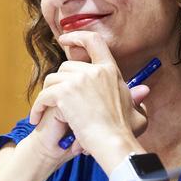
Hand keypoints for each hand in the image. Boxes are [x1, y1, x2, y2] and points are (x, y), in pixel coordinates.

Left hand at [29, 31, 147, 170]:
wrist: (113, 143)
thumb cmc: (125, 132)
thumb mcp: (137, 112)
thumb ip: (137, 100)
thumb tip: (144, 92)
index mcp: (110, 71)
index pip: (94, 41)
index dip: (78, 36)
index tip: (65, 39)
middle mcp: (95, 70)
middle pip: (66, 66)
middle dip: (59, 83)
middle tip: (57, 101)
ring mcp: (79, 80)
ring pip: (52, 80)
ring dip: (47, 96)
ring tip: (46, 111)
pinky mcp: (65, 93)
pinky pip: (44, 96)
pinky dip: (38, 107)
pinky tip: (37, 118)